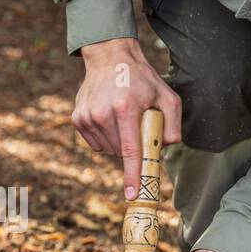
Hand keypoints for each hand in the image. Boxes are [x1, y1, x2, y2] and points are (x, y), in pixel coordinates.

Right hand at [75, 38, 181, 199]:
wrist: (109, 57)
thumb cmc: (141, 78)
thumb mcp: (166, 95)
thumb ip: (172, 123)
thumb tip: (166, 147)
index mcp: (125, 108)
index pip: (130, 150)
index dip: (133, 174)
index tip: (132, 194)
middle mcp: (102, 114)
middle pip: (120, 152)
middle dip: (132, 149)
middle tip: (137, 127)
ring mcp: (87, 117)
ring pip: (107, 150)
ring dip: (119, 144)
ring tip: (123, 120)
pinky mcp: (78, 118)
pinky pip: (95, 143)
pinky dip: (106, 138)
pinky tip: (110, 120)